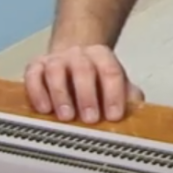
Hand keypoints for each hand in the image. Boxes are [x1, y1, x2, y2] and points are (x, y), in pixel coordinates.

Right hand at [23, 43, 143, 123]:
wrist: (71, 58)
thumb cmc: (94, 77)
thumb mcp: (114, 83)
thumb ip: (127, 94)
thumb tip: (139, 110)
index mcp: (102, 56)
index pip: (111, 71)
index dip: (114, 94)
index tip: (114, 116)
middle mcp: (79, 54)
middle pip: (84, 69)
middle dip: (88, 95)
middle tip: (90, 119)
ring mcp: (56, 59)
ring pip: (56, 71)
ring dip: (61, 94)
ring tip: (66, 117)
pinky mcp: (35, 67)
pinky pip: (33, 75)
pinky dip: (37, 92)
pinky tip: (44, 109)